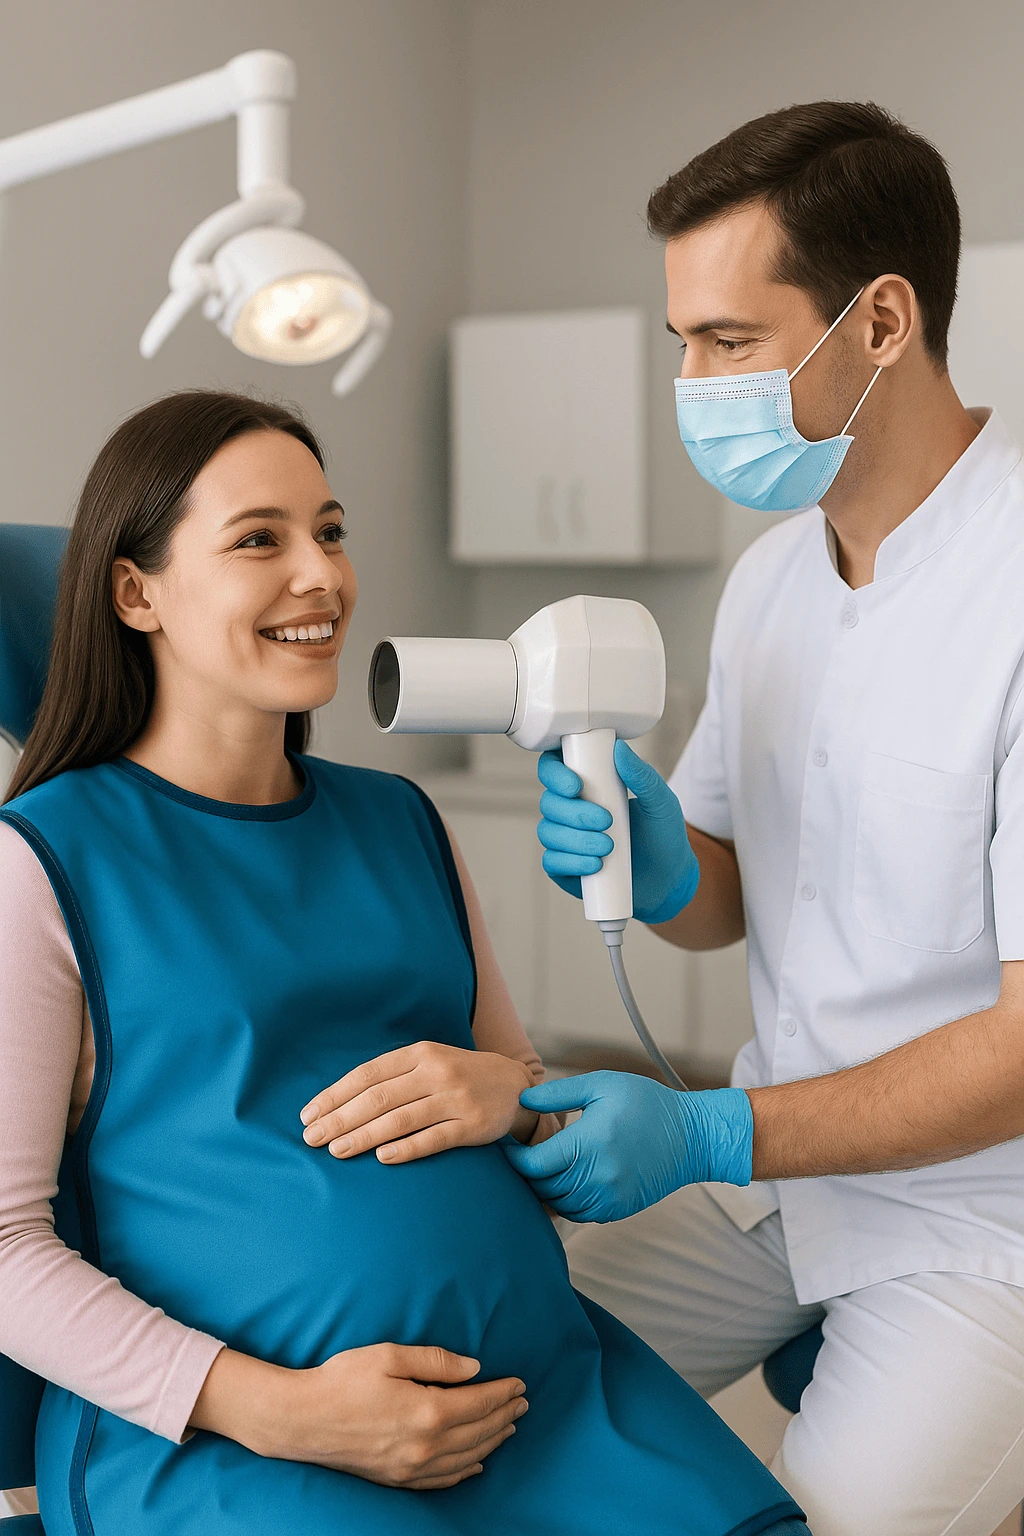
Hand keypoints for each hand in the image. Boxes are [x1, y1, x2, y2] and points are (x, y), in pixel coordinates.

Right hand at [191, 1342, 527, 1489]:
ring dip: (492, 1442)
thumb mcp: (390, 1356)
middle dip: (504, 1416)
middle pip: (478, 1432)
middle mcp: (424, 1446)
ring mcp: (411, 1468)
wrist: (301, 1420)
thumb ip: (436, 1360)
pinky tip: (476, 1463)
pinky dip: (465, 1471)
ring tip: (509, 1427)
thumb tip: (474, 1368)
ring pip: (466, 1457)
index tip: (520, 1384)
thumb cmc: (342, 1380)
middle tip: (523, 1403)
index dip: (503, 1393)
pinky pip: (443, 1480)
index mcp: (426, 1411)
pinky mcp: (397, 1479)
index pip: (479, 1403)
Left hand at [300, 1041, 536, 1163]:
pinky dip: (406, 1149)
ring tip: (336, 1151)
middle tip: (312, 1138)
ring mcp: (456, 1098)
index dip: (335, 1095)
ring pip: (400, 1119)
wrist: (515, 1087)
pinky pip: (433, 1139)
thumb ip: (392, 1076)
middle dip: (340, 1119)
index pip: (367, 1074)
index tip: (309, 1115)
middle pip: (378, 1098)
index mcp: (420, 1053)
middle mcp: (437, 1072)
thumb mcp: (428, 1063)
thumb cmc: (458, 1077)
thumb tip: (340, 1101)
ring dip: (363, 1136)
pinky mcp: (472, 1125)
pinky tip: (382, 1158)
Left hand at [502, 1071, 752, 1221]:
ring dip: (542, 1188)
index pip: (534, 1165)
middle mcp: (597, 1178)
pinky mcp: (617, 1210)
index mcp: (590, 1144)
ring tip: (537, 1165)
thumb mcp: (602, 1085)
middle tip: (517, 1152)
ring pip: (556, 1204)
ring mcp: (608, 1199)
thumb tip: (523, 1102)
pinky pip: (576, 1213)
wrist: (693, 1138)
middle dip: (525, 1171)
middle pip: (541, 1187)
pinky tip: (562, 1179)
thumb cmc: (647, 1105)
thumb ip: (559, 1093)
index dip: (513, 1157)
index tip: (505, 1143)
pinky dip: (563, 1200)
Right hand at [537, 740, 699, 923]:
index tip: (576, 785)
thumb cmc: (663, 835)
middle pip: (548, 802)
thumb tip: (620, 749)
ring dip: (576, 839)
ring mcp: (565, 839)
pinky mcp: (564, 867)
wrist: (669, 878)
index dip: (555, 773)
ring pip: (548, 832)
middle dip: (574, 812)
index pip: (554, 768)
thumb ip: (642, 775)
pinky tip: (596, 864)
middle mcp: (569, 810)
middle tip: (606, 820)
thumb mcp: (660, 802)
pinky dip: (572, 862)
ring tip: (608, 846)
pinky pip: (551, 862)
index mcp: (587, 785)